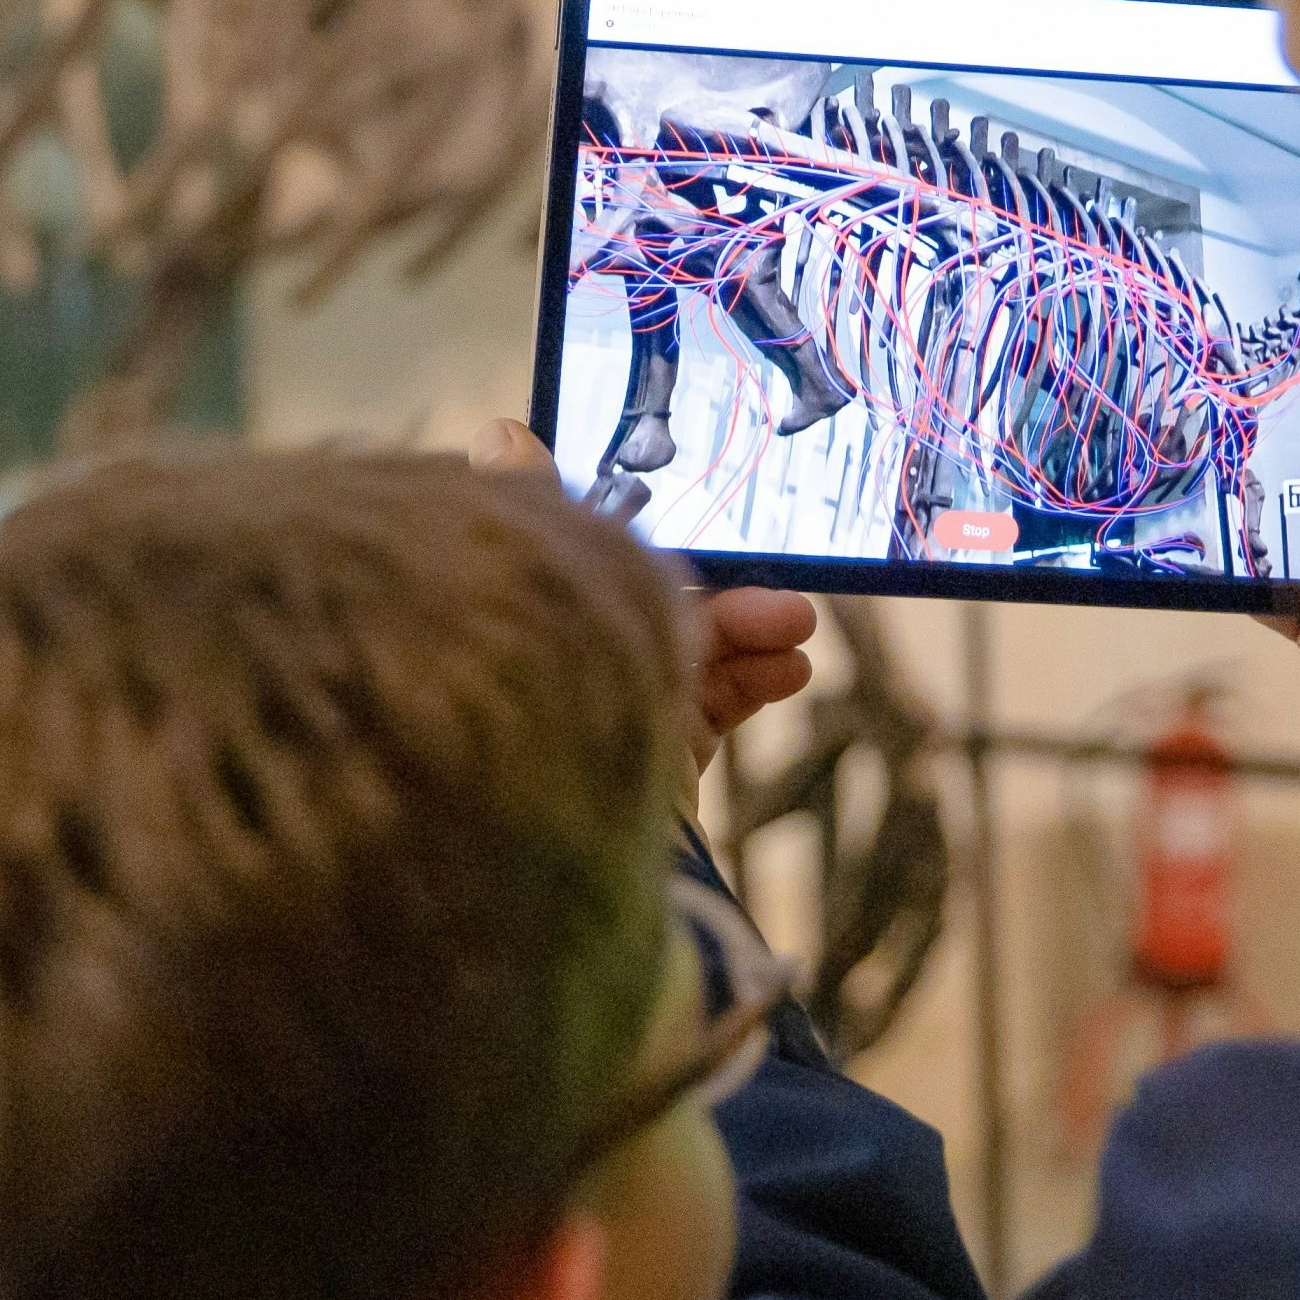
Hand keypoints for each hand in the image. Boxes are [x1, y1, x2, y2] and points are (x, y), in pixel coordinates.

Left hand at [469, 420, 818, 775]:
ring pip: (698, 645)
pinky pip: (718, 702)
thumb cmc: (538, 726)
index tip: (700, 496)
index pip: (592, 550)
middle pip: (656, 595)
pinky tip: (792, 669)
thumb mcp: (535, 599)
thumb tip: (501, 433)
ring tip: (797, 624)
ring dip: (753, 627)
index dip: (641, 523)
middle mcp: (572, 658)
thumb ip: (529, 515)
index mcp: (533, 616)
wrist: (571, 867)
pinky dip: (759, 678)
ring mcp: (621, 708)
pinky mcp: (665, 757)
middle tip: (777, 575)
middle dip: (720, 579)